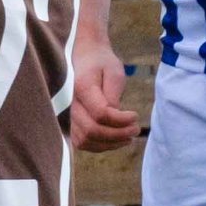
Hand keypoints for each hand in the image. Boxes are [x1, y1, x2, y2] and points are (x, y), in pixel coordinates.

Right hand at [68, 34, 141, 152]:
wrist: (84, 59)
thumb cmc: (102, 64)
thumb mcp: (114, 72)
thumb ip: (113, 94)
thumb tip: (115, 115)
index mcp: (82, 88)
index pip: (100, 113)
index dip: (121, 120)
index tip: (135, 115)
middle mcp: (71, 104)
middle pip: (92, 130)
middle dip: (118, 134)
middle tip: (136, 128)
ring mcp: (68, 115)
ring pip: (85, 140)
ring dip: (109, 143)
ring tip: (128, 137)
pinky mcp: (71, 123)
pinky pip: (82, 142)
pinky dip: (100, 146)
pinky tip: (116, 139)